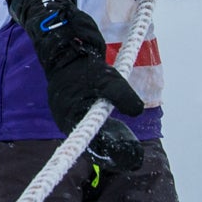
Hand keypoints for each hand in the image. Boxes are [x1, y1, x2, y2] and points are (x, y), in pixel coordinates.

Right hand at [30, 11, 144, 169]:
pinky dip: (104, 127)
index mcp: (70, 118)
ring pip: (93, 132)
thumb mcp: (106, 79)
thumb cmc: (81, 64)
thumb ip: (121, 95)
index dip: (114, 151)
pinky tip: (118, 130)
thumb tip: (136, 111)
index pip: (93, 143)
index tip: (133, 156)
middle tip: (135, 157)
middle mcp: (69, 119)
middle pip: (92, 141)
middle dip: (114, 149)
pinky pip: (91, 121)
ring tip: (130, 148)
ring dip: (110, 138)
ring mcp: (71, 112)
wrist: (65, 44)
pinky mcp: (76, 104)